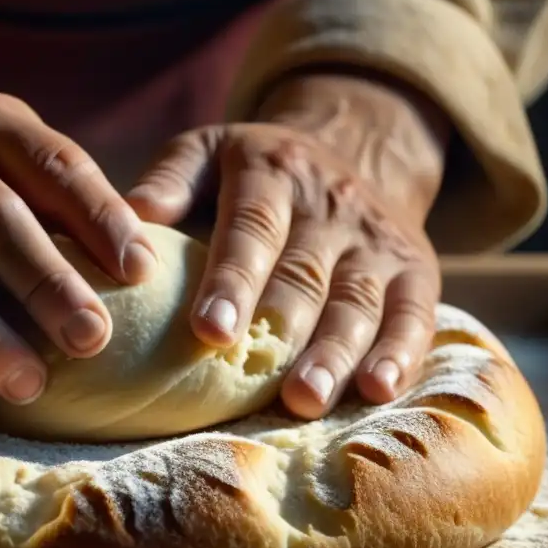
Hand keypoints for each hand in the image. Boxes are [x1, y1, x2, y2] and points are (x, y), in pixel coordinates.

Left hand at [127, 70, 451, 418]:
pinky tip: (378, 391)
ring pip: (358, 302)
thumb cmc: (253, 172)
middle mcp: (330, 205)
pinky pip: (415, 314)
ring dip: (335, 353)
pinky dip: (401, 353)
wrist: (352, 148)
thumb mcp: (208, 151)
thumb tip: (131, 215)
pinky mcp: (416, 270)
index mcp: (272, 174)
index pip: (252, 228)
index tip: (209, 330)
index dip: (233, 279)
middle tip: (257, 380)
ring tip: (306, 399)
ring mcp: (376, 240)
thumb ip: (171, 179)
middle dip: (283, 331)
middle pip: (306, 274)